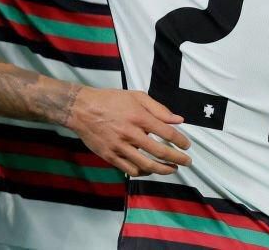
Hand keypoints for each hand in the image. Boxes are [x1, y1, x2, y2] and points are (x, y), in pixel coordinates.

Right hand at [66, 87, 190, 176]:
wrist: (82, 109)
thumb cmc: (110, 100)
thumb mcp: (136, 96)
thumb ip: (158, 109)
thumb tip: (178, 120)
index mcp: (139, 116)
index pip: (166, 133)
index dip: (180, 141)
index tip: (187, 146)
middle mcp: (131, 133)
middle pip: (159, 151)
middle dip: (177, 159)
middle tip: (186, 162)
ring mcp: (120, 147)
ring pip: (146, 165)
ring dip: (163, 170)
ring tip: (172, 169)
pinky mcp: (110, 156)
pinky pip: (130, 170)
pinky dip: (143, 172)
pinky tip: (150, 170)